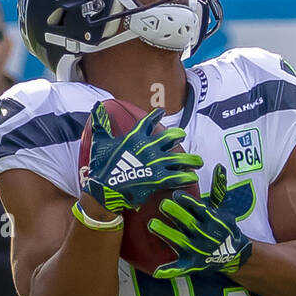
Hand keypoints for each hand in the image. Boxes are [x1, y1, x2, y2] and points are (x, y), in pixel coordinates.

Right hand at [82, 102, 202, 213]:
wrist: (105, 189)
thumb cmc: (101, 166)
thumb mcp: (100, 142)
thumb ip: (101, 124)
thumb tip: (97, 107)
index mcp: (135, 137)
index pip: (148, 122)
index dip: (155, 116)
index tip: (161, 112)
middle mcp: (148, 147)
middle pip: (169, 138)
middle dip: (177, 135)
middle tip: (182, 135)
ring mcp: (155, 163)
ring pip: (177, 158)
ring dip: (189, 160)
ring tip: (198, 161)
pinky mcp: (158, 179)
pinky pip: (176, 177)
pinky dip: (186, 177)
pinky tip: (193, 177)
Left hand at [149, 164, 252, 277]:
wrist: (234, 255)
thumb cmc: (222, 228)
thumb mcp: (222, 208)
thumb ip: (217, 189)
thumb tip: (219, 167)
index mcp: (211, 220)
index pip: (198, 208)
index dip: (187, 201)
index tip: (175, 194)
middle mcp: (204, 235)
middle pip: (189, 223)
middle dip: (176, 214)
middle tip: (162, 204)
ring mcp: (197, 251)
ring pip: (181, 242)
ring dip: (167, 234)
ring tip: (152, 225)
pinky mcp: (192, 265)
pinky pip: (180, 269)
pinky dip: (169, 271)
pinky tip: (157, 271)